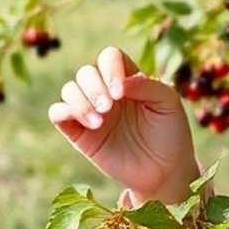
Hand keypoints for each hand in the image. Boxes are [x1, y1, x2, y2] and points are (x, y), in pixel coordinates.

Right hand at [47, 46, 197, 205]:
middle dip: (94, 87)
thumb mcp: (168, 103)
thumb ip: (147, 85)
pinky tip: (88, 125)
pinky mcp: (79, 134)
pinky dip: (64, 112)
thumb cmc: (170, 133)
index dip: (110, 68)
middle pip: (86, 72)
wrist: (165, 171)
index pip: (109, 57)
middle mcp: (105, 92)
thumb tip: (120, 81)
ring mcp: (91, 112)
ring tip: (99, 122)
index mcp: (126, 79)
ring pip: (69, 90)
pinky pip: (58, 113)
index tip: (120, 92)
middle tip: (109, 108)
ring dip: (80, 101)